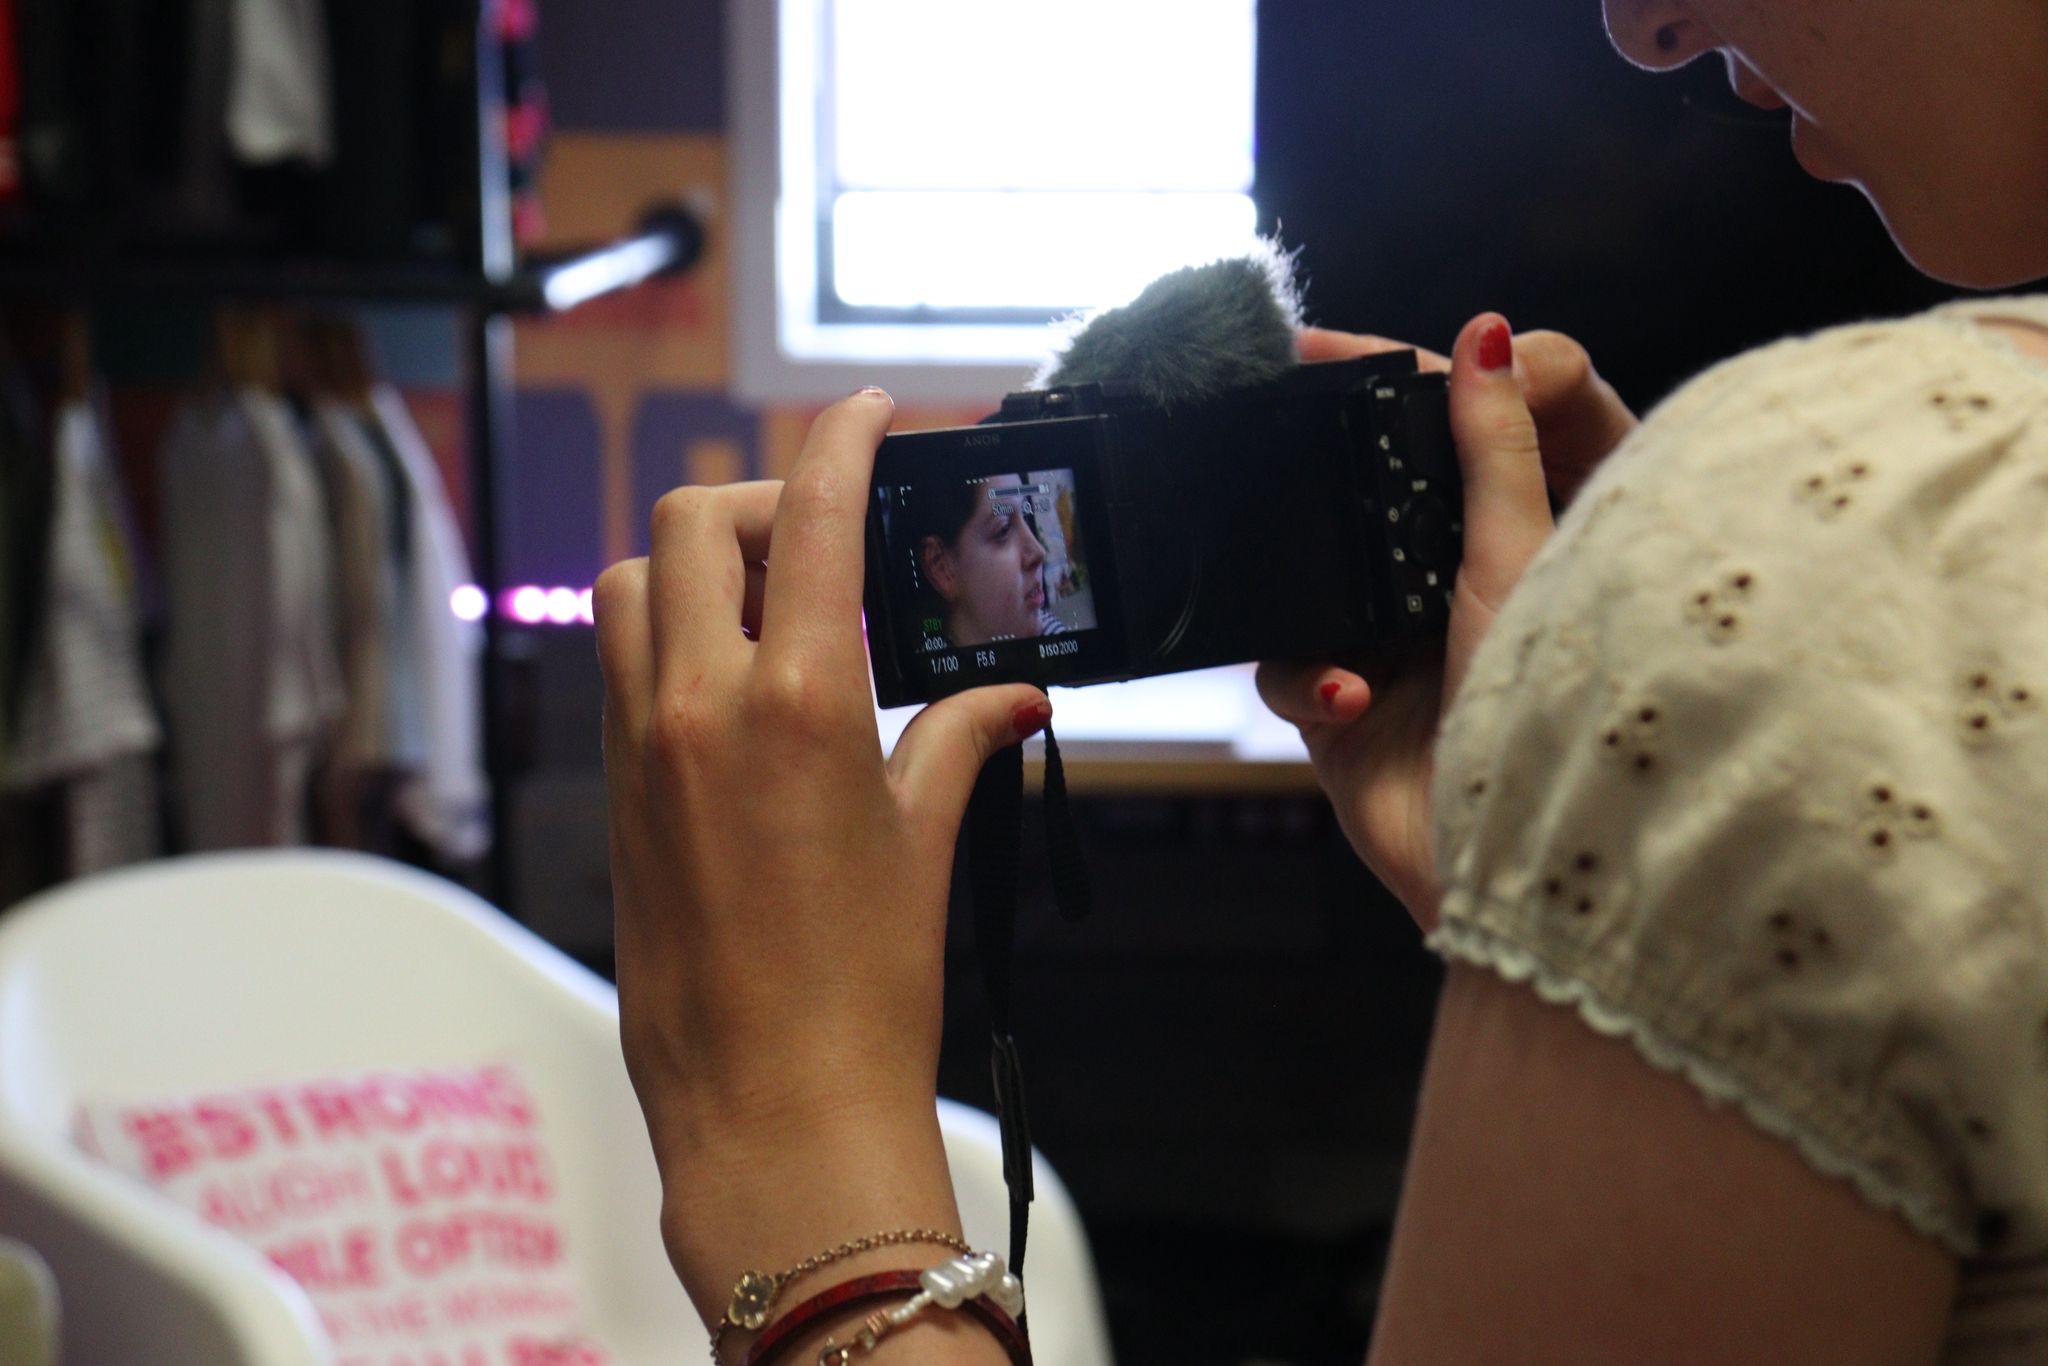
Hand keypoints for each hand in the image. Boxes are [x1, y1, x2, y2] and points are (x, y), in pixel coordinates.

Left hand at [593, 390, 1049, 1326]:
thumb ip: (963, 743)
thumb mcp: (926, 844)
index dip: (842, 439)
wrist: (772, 1110)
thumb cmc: (862, 991)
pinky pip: (620, 669)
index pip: (812, 516)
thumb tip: (1015, 701)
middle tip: (822, 533)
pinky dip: (667, 637)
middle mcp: (700, 707)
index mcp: (798, 704)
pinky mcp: (616, 797)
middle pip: (691, 519)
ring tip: (770, 607)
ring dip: (695, 563)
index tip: (868, 410)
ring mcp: (642, 750)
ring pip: (633, 585)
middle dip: (759, 496)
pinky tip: (732, 685)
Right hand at [1263, 317, 1626, 928]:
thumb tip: (1489, 333)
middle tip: (1263, 421)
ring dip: (1317, 598)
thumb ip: (1494, 448)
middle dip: (1319, 480)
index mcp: (1507, 535)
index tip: (1316, 345)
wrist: (1518, 871)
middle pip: (1360, 496)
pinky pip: (1290, 666)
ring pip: (1308, 579)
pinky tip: (1358, 698)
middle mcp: (1447, 586)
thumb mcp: (1521, 560)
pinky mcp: (1345, 712)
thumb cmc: (1556, 720)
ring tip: (1348, 614)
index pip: (1438, 429)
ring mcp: (1392, 646)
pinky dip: (1313, 679)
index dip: (1382, 379)